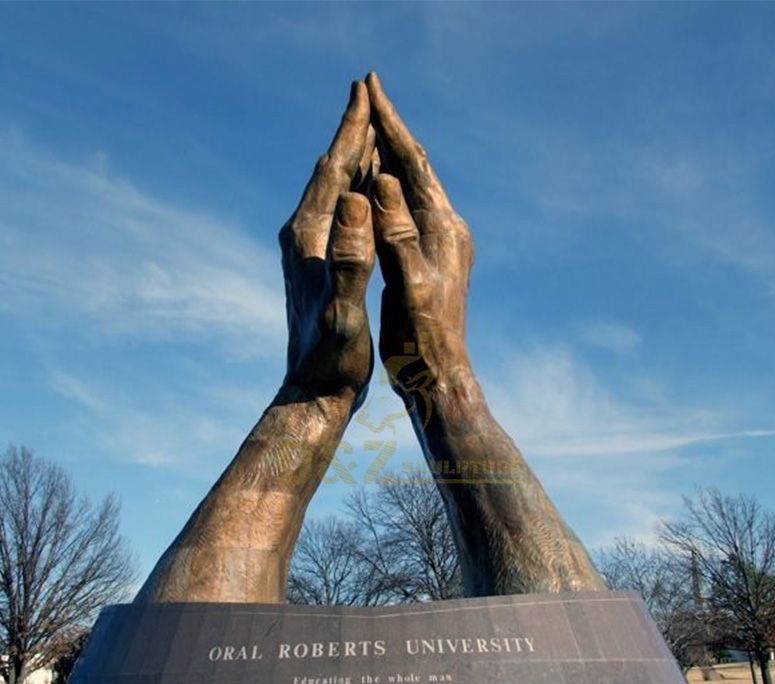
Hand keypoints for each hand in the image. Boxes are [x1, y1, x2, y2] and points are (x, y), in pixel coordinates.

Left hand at [137, 82, 380, 603]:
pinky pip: (337, 217)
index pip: (330, 172)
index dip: (349, 133)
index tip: (364, 94)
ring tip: (369, 133)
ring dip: (350, 161)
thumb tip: (354, 200)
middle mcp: (301, 239)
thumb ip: (349, 258)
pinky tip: (364, 192)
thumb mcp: (343, 312)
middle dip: (348, 135)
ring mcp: (307, 253)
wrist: (312, 394)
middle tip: (366, 96)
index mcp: (308, 240)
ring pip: (331, 193)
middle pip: (327, 174)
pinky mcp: (318, 268)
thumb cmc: (331, 360)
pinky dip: (351, 193)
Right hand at [365, 73, 474, 400]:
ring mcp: (440, 243)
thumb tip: (387, 181)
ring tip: (367, 126)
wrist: (438, 374)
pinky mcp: (429, 258)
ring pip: (410, 188)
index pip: (415, 163)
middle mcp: (446, 229)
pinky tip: (373, 186)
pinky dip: (387, 190)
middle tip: (367, 91)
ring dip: (389, 156)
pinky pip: (405, 212)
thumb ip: (398, 235)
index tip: (370, 85)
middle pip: (415, 167)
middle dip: (390, 130)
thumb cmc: (422, 338)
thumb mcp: (409, 285)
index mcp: (443, 229)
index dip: (392, 124)